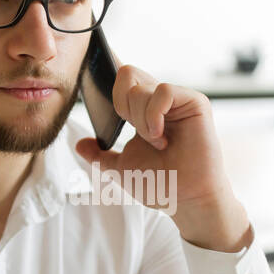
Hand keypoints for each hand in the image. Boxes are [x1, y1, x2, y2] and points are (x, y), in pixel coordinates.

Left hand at [74, 65, 251, 252]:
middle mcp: (160, 101)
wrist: (185, 200)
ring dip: (140, 121)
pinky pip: (164, 91)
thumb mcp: (121, 168)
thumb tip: (79, 144)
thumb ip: (99, 155)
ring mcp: (178, 101)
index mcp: (144, 110)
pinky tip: (161, 137)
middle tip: (133, 130)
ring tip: (156, 143)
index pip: (121, 81)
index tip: (106, 108)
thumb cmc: (160, 184)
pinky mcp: (195, 103)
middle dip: (120, 105)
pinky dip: (154, 116)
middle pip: (126, 73)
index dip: (109, 86)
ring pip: (141, 87)